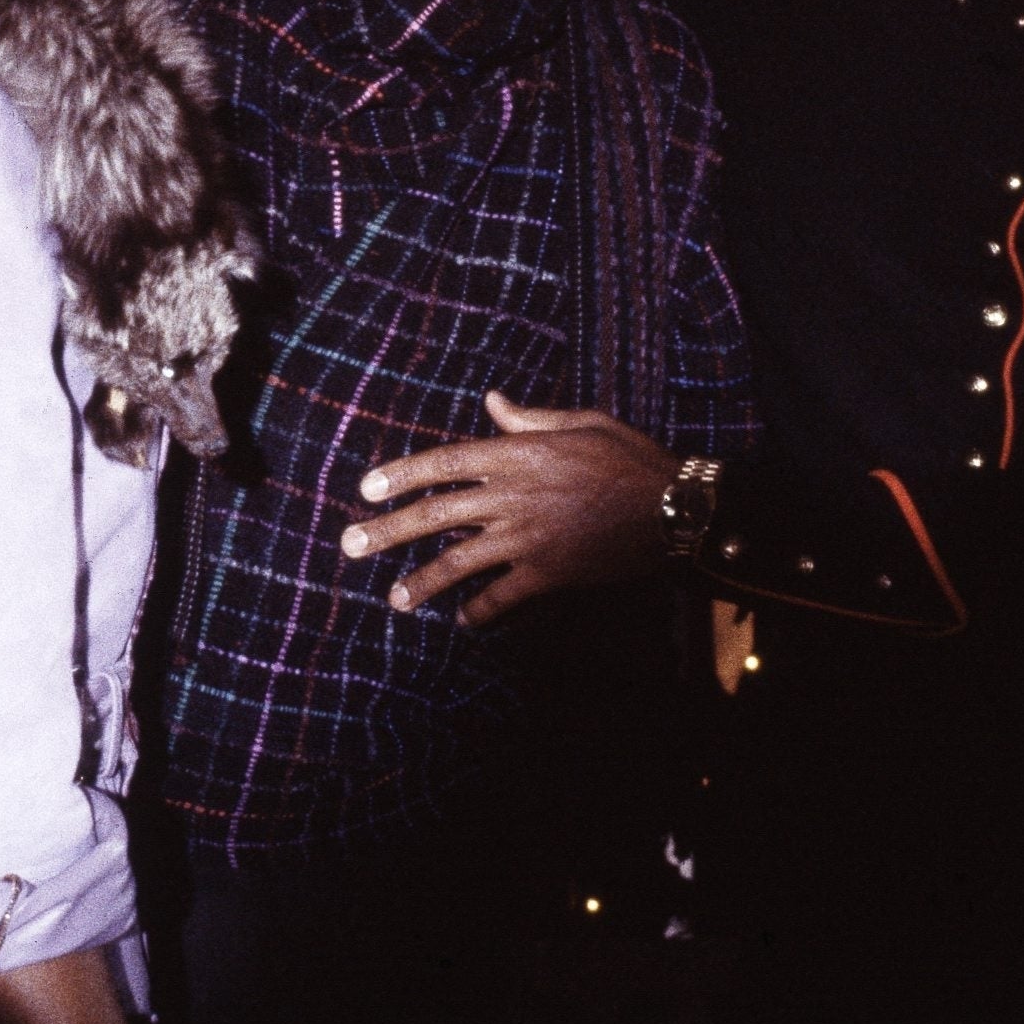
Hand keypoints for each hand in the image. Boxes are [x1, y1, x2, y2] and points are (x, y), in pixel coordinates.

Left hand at [341, 389, 675, 626]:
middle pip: (435, 514)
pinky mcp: (549, 573)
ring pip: (459, 561)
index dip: (401, 475)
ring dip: (423, 581)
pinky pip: (504, 597)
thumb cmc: (631, 459)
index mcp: (516, 455)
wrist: (674, 510)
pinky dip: (482, 612)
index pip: (443, 463)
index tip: (366, 488)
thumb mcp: (583, 423)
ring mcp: (527, 538)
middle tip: (349, 545)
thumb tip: (492, 401)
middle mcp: (511, 497)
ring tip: (393, 599)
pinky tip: (463, 622)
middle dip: (388, 530)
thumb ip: (530, 419)